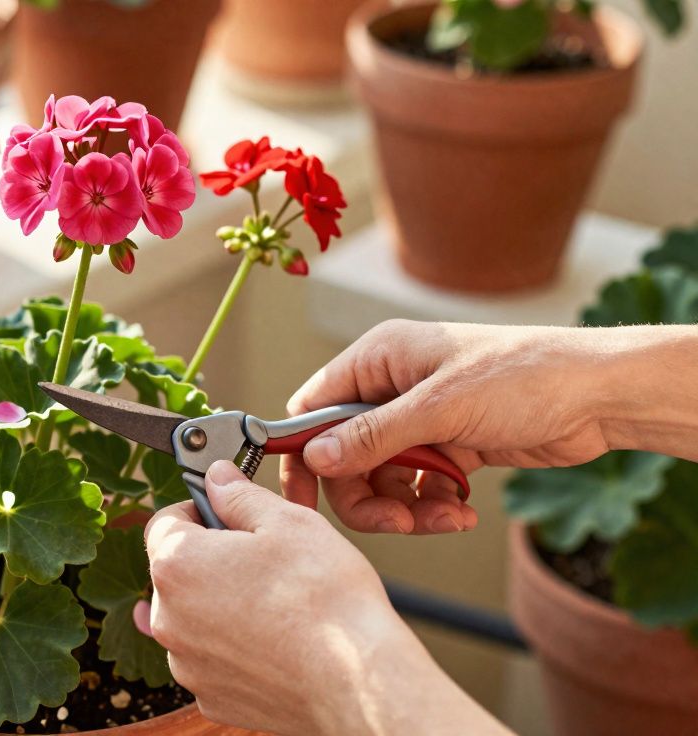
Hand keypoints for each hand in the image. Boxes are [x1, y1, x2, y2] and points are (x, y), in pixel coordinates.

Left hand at [143, 461, 509, 735]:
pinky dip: (235, 647)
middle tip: (263, 560)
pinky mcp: (210, 697)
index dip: (198, 511)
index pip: (164, 522)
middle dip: (213, 560)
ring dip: (223, 605)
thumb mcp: (287, 522)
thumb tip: (218, 479)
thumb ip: (239, 495)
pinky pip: (213, 658)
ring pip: (196, 618)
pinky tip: (275, 640)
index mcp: (178, 565)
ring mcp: (187, 662)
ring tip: (276, 603)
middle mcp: (169, 618)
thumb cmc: (325, 600)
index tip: (228, 516)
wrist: (357, 682)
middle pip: (179, 573)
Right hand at [281, 321, 623, 534]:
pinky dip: (431, 506)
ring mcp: (420, 419)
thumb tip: (314, 457)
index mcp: (378, 359)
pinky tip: (461, 512)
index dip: (302, 455)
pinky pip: (417, 487)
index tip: (302, 500)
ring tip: (442, 519)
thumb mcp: (441, 408)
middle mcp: (391, 387)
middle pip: (344, 455)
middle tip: (395, 524)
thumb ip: (374, 435)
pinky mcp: (448, 446)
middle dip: (365, 495)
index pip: (313, 410)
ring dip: (403, 508)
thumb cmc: (525, 377)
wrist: (600, 396)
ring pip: (381, 478)